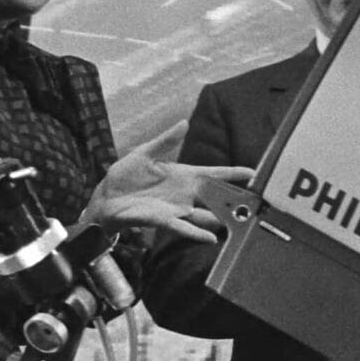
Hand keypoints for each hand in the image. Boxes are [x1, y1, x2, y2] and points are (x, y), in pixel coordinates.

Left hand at [82, 124, 252, 243]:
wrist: (106, 197)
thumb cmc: (125, 175)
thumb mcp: (145, 153)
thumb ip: (166, 141)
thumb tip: (184, 123)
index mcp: (184, 175)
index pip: (214, 174)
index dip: (233, 174)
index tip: (253, 173)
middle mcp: (185, 193)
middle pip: (216, 197)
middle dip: (235, 200)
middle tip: (253, 202)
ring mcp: (176, 208)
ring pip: (205, 215)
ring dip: (220, 219)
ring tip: (237, 222)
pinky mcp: (163, 220)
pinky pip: (184, 227)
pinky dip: (197, 233)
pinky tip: (211, 238)